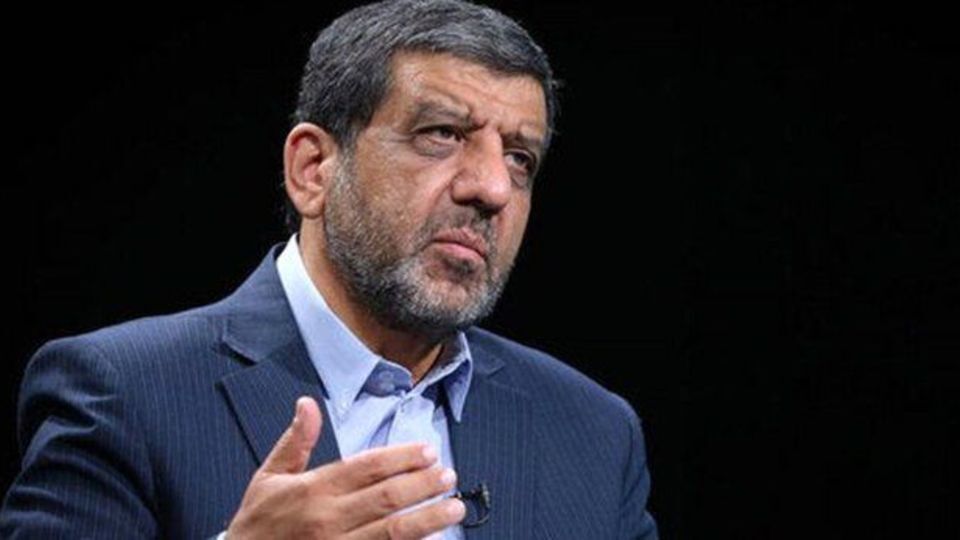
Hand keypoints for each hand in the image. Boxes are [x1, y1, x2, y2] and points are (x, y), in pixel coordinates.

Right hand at [226, 397, 465, 538]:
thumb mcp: (269, 477)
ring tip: (454, 507)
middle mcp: (328, 518)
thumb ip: (295, 441)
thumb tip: (308, 403)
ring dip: (428, 518)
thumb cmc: (257, 523)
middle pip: (387, 498)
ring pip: (392, 532)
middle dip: (424, 485)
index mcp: (313, 489)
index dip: (402, 458)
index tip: (428, 452)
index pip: (367, 467)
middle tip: (449, 476)